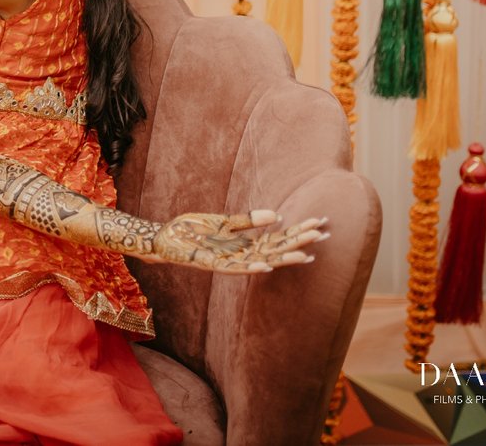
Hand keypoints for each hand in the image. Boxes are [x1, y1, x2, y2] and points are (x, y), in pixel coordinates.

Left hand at [146, 210, 327, 273]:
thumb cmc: (191, 230)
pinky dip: (250, 267)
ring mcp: (227, 261)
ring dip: (281, 258)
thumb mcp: (222, 222)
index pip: (278, 238)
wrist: (162, 239)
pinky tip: (265, 266)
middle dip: (298, 243)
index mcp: (245, 244)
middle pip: (275, 249)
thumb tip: (277, 216)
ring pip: (260, 261)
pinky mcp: (210, 264)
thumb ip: (248, 221)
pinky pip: (233, 268)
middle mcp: (240, 255)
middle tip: (323, 235)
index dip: (298, 231)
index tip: (320, 222)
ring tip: (304, 255)